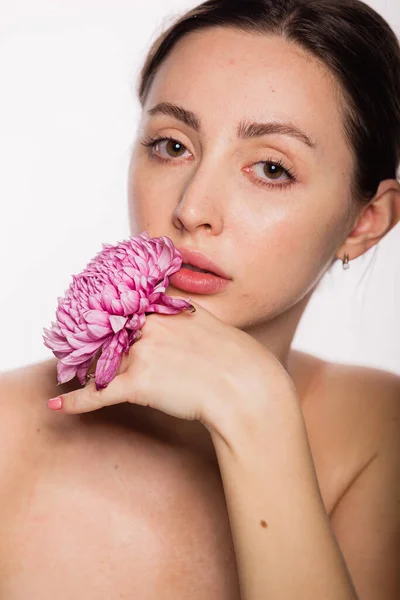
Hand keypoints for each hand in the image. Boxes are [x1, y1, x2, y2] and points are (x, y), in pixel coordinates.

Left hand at [47, 301, 295, 434]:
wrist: (246, 388)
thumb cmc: (237, 360)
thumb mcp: (210, 326)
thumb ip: (184, 319)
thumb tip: (174, 322)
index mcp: (166, 310)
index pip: (125, 309)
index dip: (107, 316)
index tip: (90, 316)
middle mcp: (150, 327)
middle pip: (110, 336)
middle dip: (93, 344)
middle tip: (69, 345)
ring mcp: (142, 354)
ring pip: (103, 363)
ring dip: (87, 372)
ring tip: (67, 373)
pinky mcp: (138, 384)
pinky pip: (99, 393)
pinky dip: (76, 401)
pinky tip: (58, 404)